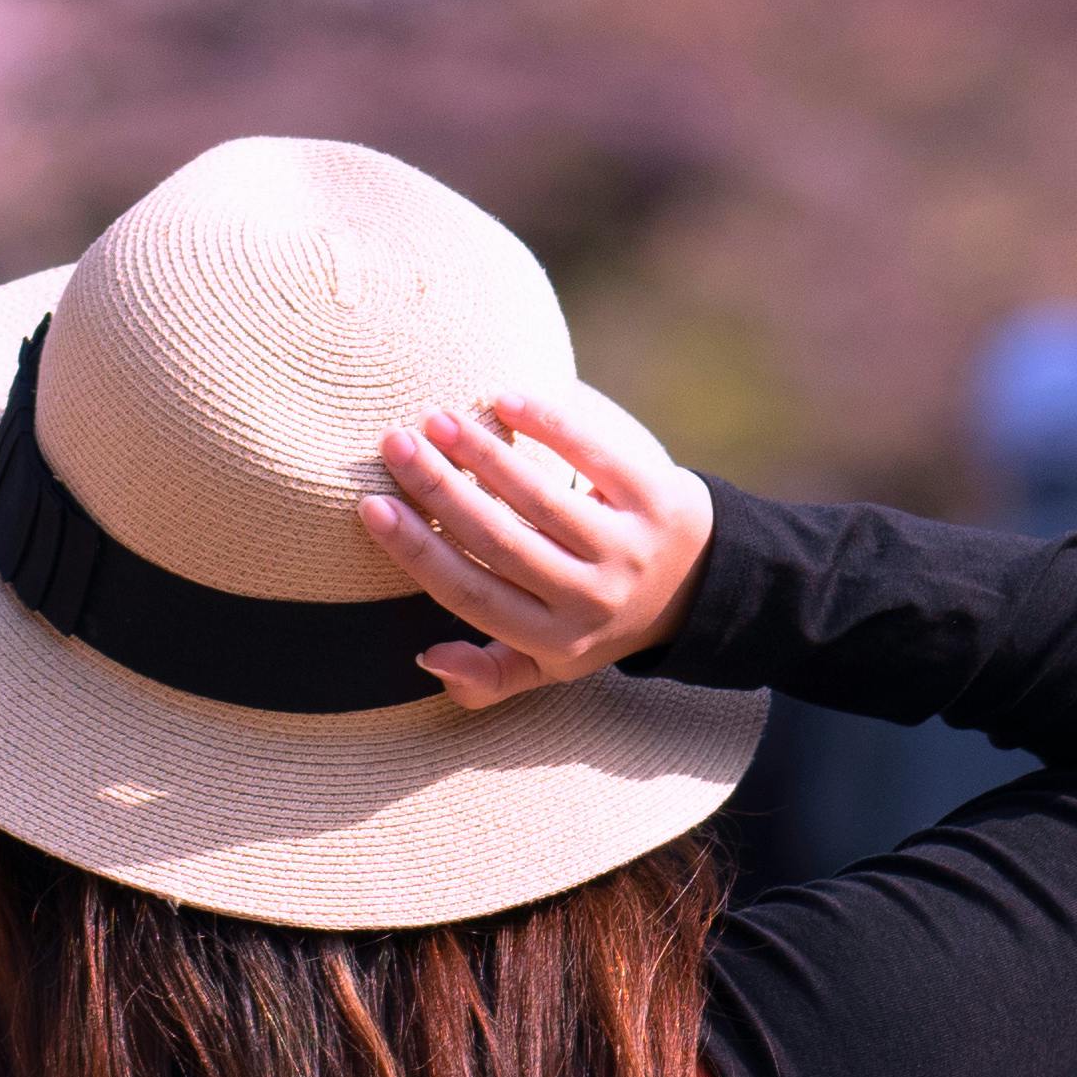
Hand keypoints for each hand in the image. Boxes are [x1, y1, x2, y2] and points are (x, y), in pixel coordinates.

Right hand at [359, 388, 713, 709]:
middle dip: (438, 489)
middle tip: (395, 443)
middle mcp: (591, 599)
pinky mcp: (657, 499)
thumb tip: (427, 657)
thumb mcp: (550, 665)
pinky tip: (505, 400)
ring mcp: (627, 548)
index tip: (373, 505)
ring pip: (541, 498)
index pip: (470, 592)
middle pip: (498, 539)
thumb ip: (488, 676)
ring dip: (483, 454)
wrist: (704, 588)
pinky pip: (595, 456)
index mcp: (555, 640)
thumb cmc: (600, 620)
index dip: (417, 550)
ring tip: (438, 419)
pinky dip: (550, 425)